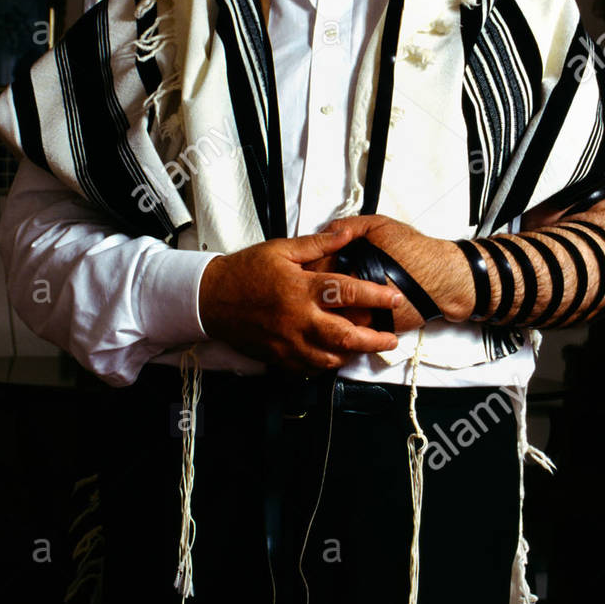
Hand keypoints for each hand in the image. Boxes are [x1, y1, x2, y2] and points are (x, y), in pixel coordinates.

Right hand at [198, 224, 402, 372]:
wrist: (211, 298)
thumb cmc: (244, 272)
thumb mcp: (281, 250)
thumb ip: (318, 244)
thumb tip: (346, 234)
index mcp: (301, 288)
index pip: (347, 292)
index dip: (376, 296)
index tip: (394, 298)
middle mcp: (298, 318)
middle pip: (345, 336)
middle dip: (374, 339)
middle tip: (389, 338)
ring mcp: (288, 341)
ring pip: (329, 358)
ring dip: (351, 355)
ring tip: (364, 348)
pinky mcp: (278, 357)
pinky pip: (308, 369)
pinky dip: (325, 365)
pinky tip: (333, 356)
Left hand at [305, 214, 473, 329]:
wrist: (445, 280)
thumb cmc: (416, 252)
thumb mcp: (382, 227)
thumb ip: (351, 226)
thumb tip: (328, 230)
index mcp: (353, 271)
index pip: (316, 272)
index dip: (307, 268)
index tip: (303, 266)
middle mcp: (358, 299)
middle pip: (320, 300)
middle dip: (311, 293)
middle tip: (309, 286)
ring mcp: (368, 318)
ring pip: (333, 319)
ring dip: (325, 311)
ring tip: (320, 302)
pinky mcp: (378, 330)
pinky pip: (351, 330)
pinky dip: (343, 323)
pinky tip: (343, 313)